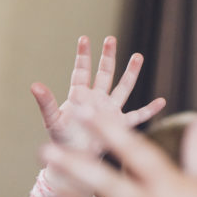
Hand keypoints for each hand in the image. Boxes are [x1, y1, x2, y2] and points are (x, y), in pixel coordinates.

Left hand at [32, 36, 163, 154]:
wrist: (72, 158)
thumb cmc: (60, 139)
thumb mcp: (52, 120)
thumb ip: (46, 102)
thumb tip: (34, 85)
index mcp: (79, 96)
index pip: (82, 71)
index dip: (83, 55)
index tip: (84, 38)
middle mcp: (96, 99)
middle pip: (104, 73)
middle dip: (108, 56)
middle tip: (110, 39)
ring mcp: (109, 110)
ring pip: (123, 88)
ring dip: (130, 73)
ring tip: (138, 56)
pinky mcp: (119, 124)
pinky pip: (137, 116)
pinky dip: (149, 110)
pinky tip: (162, 101)